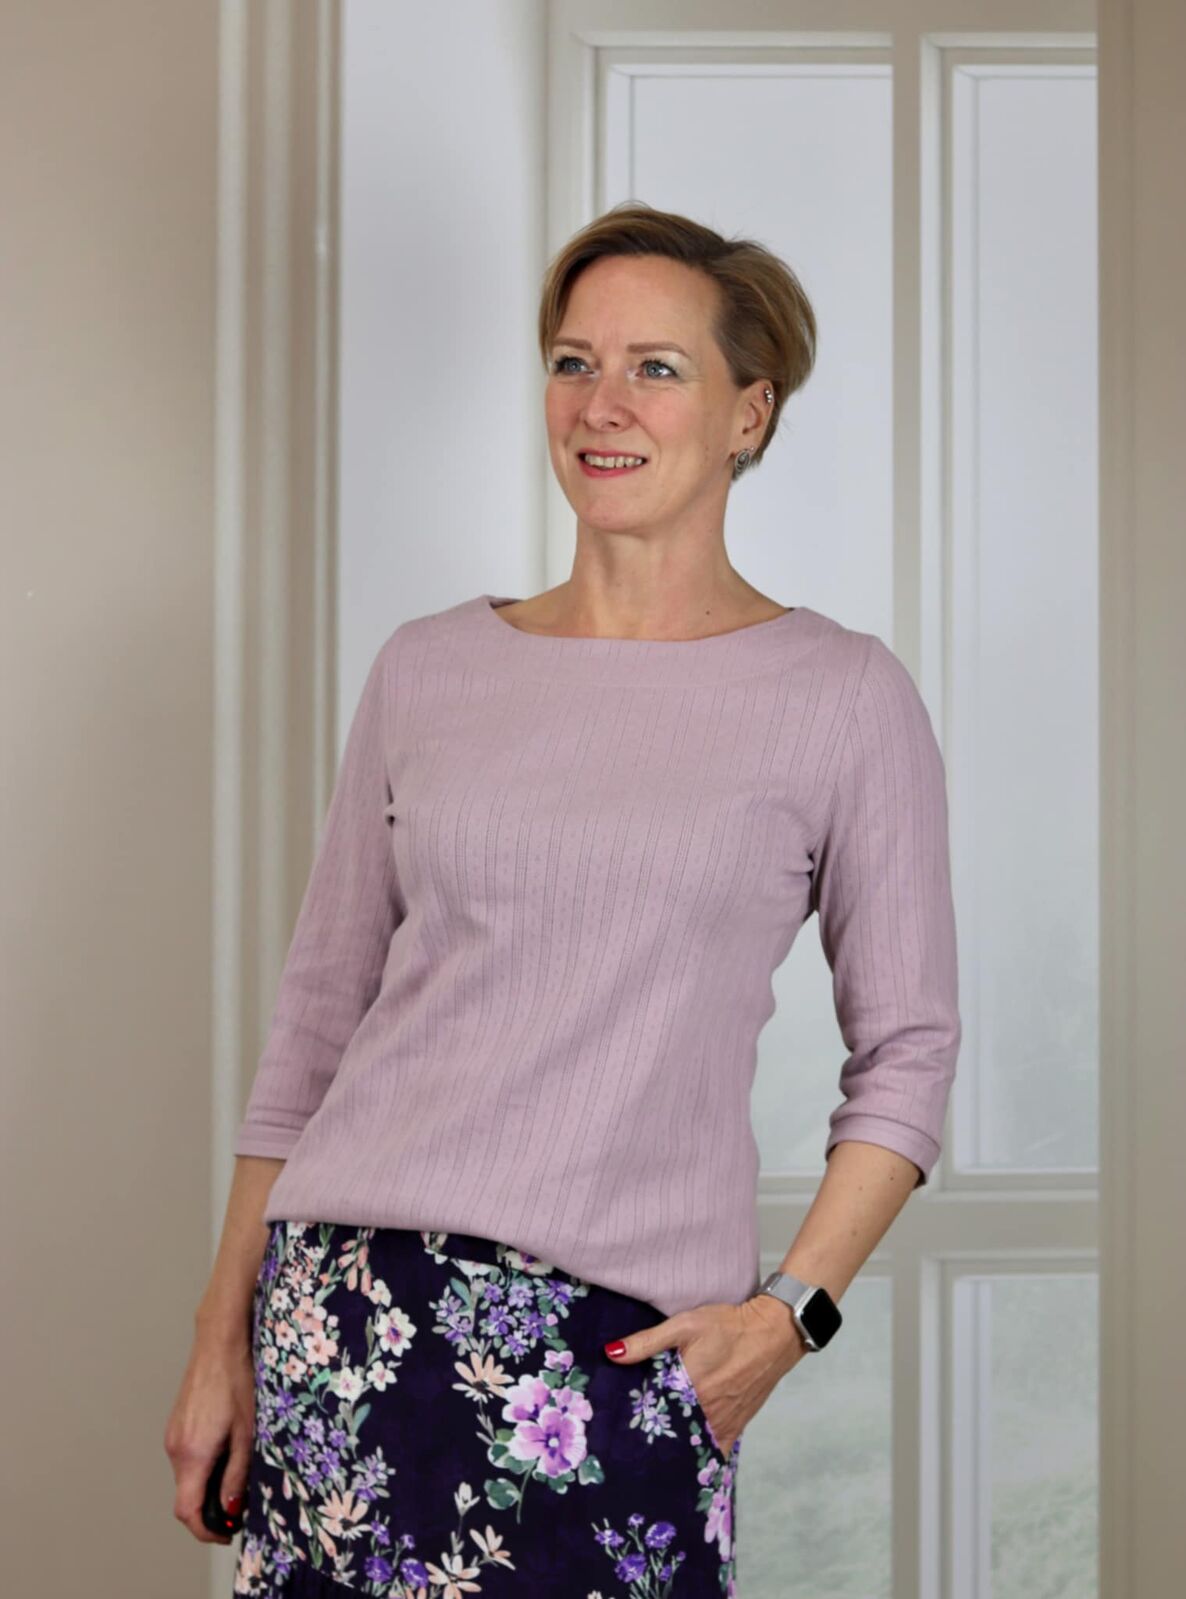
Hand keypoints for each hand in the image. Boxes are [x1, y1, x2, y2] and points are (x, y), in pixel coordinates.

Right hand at [163, 1324, 255, 1543]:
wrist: (220, 1340)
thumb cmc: (238, 1380)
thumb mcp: (247, 1432)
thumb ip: (237, 1475)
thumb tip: (230, 1509)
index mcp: (192, 1454)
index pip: (187, 1511)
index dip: (205, 1530)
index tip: (227, 1533)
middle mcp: (175, 1448)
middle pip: (186, 1495)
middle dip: (211, 1507)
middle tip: (241, 1503)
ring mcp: (172, 1434)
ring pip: (187, 1476)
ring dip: (208, 1483)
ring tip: (238, 1470)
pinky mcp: (176, 1423)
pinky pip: (186, 1456)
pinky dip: (203, 1465)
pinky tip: (227, 1448)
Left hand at [604, 1294, 808, 1455]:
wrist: (773, 1332)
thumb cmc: (728, 1326)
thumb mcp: (685, 1325)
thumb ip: (647, 1341)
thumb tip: (611, 1353)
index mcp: (689, 1389)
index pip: (652, 1416)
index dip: (635, 1420)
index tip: (619, 1425)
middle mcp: (706, 1413)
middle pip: (671, 1434)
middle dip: (652, 1437)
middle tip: (632, 1439)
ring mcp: (724, 1423)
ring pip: (691, 1446)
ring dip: (675, 1446)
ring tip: (654, 1447)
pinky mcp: (737, 1426)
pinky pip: (714, 1449)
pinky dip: (700, 1454)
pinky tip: (685, 1458)